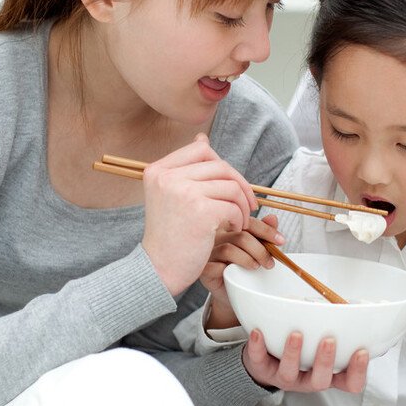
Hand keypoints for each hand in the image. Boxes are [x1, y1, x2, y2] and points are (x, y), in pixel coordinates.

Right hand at [141, 134, 257, 296]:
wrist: (158, 269)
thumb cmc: (169, 236)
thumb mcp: (169, 196)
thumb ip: (186, 169)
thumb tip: (203, 136)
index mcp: (158, 170)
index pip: (201, 149)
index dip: (222, 164)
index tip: (230, 184)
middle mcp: (168, 177)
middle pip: (220, 165)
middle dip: (240, 185)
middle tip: (247, 204)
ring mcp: (183, 192)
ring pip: (231, 186)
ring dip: (242, 204)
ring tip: (238, 220)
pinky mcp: (200, 210)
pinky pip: (233, 206)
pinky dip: (239, 218)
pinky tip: (232, 229)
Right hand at [200, 215, 283, 329]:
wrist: (230, 292)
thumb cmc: (244, 268)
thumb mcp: (257, 250)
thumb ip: (264, 234)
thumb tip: (273, 218)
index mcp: (230, 227)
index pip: (248, 222)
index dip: (266, 230)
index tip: (281, 241)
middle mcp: (216, 236)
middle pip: (240, 236)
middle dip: (260, 250)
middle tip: (270, 263)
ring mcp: (208, 252)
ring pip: (229, 249)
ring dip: (248, 259)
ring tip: (256, 267)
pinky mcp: (203, 269)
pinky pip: (217, 266)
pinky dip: (231, 270)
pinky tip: (237, 275)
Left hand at [242, 329, 368, 393]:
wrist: (266, 361)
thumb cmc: (303, 349)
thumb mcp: (321, 343)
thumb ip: (332, 328)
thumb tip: (343, 304)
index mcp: (328, 374)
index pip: (350, 382)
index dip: (358, 372)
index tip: (362, 351)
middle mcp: (308, 380)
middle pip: (321, 380)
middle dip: (326, 361)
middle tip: (329, 340)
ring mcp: (285, 377)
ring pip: (290, 373)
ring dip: (294, 353)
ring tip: (297, 334)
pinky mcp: (262, 370)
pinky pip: (259, 361)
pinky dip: (258, 347)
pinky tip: (258, 332)